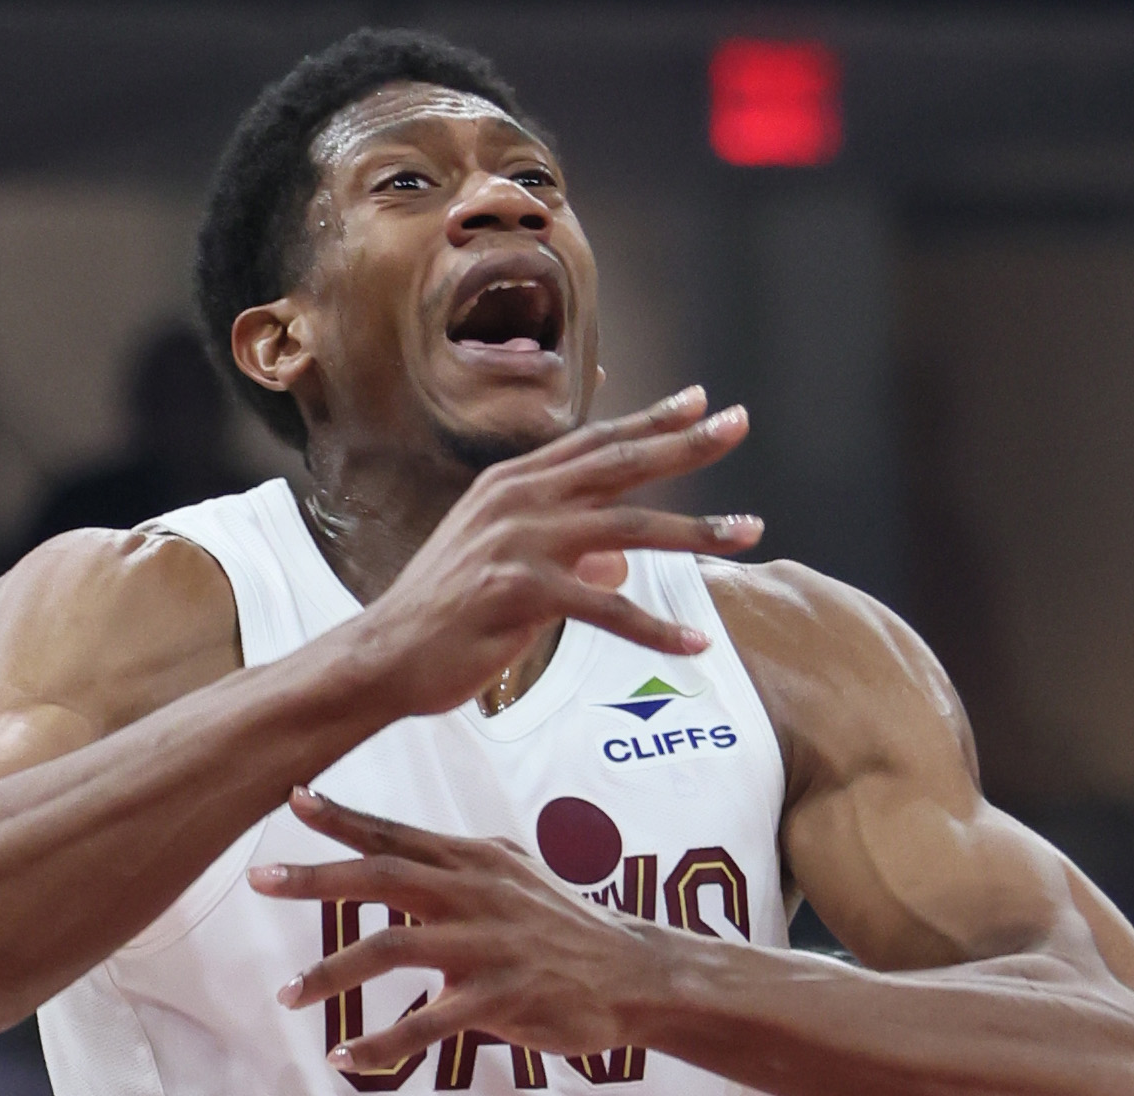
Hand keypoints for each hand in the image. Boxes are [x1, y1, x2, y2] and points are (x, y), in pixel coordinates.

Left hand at [249, 788, 667, 1070]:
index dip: (344, 818)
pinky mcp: (502, 998)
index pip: (398, 834)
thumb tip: (410, 847)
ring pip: (393, 950)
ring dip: (333, 973)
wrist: (635, 975)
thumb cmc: (567, 926)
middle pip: (384, 877)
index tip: (292, 800)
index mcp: (475, 862)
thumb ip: (463, 862)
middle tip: (261, 881)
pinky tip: (344, 1057)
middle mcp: (477, 894)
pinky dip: (382, 1044)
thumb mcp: (516, 876)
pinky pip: (429, 1024)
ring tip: (287, 994)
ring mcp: (489, 946)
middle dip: (318, 879)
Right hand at [342, 387, 756, 717]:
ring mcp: (519, 544)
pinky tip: (697, 643)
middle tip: (739, 424)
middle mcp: (518, 501)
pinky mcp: (521, 594)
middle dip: (685, 444)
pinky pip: (607, 610)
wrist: (384, 655)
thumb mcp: (503, 566)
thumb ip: (565, 555)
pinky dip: (656, 628)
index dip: (649, 421)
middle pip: (619, 466)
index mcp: (512, 485)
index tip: (700, 401)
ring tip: (749, 534)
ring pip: (628, 529)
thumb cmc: (445, 613)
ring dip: (696, 532)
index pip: (593, 443)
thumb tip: (618, 568)